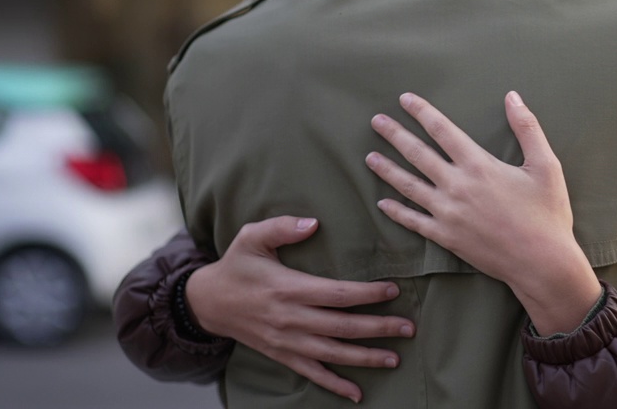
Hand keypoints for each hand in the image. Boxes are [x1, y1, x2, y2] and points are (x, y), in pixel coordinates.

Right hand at [185, 216, 414, 403]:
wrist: (208, 303)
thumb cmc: (236, 266)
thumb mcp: (251, 238)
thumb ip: (281, 227)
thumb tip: (313, 223)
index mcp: (288, 289)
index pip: (336, 294)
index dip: (367, 294)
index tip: (393, 290)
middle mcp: (290, 319)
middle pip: (342, 327)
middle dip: (378, 329)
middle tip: (408, 328)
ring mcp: (287, 342)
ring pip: (333, 354)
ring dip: (366, 358)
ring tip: (395, 358)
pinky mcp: (282, 355)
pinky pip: (312, 374)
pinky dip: (335, 385)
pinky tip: (357, 393)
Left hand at [367, 91, 601, 335]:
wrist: (541, 263)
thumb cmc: (548, 213)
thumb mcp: (546, 165)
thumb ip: (527, 127)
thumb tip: (512, 96)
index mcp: (479, 165)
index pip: (442, 129)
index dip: (421, 111)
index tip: (404, 99)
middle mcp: (457, 186)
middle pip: (417, 154)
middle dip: (395, 135)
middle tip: (376, 122)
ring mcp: (448, 213)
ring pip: (408, 186)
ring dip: (387, 170)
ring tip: (370, 157)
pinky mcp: (446, 237)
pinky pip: (413, 221)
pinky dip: (396, 211)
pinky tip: (382, 203)